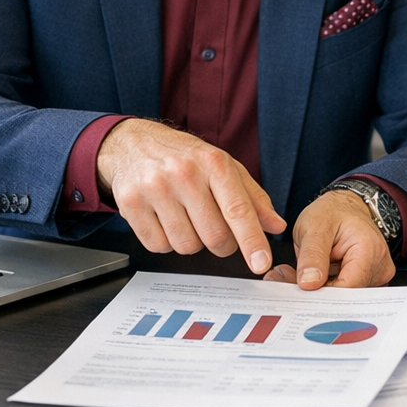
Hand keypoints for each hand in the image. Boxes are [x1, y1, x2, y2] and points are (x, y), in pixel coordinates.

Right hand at [97, 119, 286, 272]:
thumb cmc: (186, 157)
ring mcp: (155, 188)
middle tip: (217, 230)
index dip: (251, 240)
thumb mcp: (224, 167)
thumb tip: (276, 226)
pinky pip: (158, 246)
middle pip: (214, 236)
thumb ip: (253, 198)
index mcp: (214, 163)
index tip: (260, 263)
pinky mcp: (130, 204)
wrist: (134, 143)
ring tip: (187, 218)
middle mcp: (184, 174)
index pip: (237, 209)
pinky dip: (167, 242)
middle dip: (222, 244)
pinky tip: (166, 220)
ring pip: (186, 246)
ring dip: (193, 242)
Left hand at [263, 191, 395, 289]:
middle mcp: (379, 266)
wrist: (345, 207)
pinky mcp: (369, 281)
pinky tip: (313, 277)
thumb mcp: (315, 225)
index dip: (321, 294)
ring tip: (299, 274)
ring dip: (319, 292)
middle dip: (316, 294)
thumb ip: (312, 255)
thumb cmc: (333, 212)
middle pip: (347, 297)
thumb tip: (309, 283)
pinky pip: (345, 295)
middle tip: (287, 280)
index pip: (347, 288)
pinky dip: (326, 289)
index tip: (296, 291)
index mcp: (369, 250)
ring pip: (344, 299)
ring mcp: (376, 275)